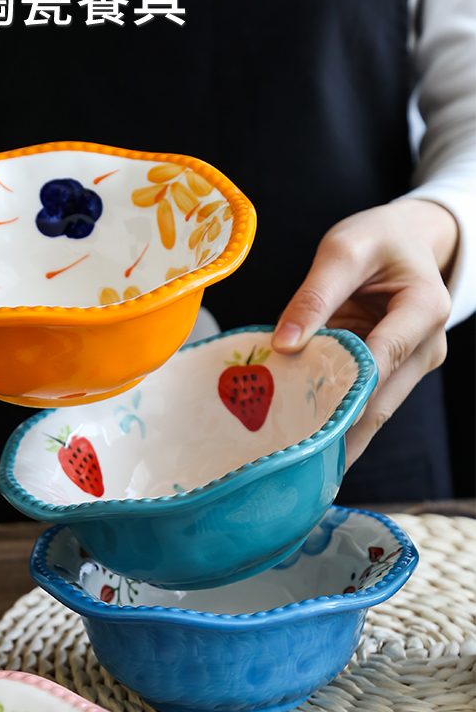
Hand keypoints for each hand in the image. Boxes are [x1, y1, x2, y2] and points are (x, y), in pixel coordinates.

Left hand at [271, 199, 457, 467]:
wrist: (405, 241)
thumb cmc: (376, 240)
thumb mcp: (342, 249)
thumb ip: (313, 294)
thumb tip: (285, 343)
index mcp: (424, 307)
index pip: (384, 355)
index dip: (350, 390)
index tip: (314, 425)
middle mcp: (426, 345)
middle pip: (382, 399)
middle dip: (343, 434)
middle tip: (300, 469)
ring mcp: (412, 365)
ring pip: (374, 412)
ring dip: (339, 438)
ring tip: (299, 471)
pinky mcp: (392, 375)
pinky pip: (364, 405)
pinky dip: (337, 424)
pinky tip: (308, 452)